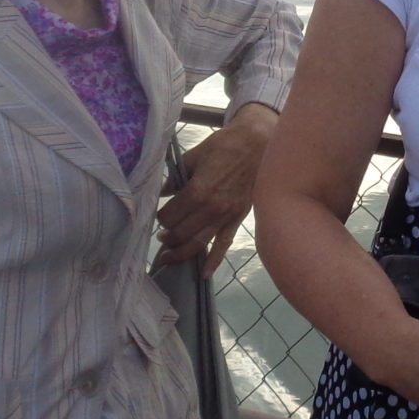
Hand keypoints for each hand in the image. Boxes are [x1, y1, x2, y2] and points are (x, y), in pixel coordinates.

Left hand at [158, 105, 276, 275]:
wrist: (258, 144)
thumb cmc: (224, 146)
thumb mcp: (194, 156)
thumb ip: (176, 177)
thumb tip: (162, 191)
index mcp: (198, 191)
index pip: (169, 216)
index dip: (160, 217)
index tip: (160, 214)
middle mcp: (211, 208)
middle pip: (181, 233)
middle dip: (167, 237)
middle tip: (161, 236)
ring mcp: (225, 216)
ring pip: (198, 243)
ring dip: (181, 253)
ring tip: (169, 257)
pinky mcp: (237, 218)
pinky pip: (224, 244)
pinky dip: (214, 261)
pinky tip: (204, 274)